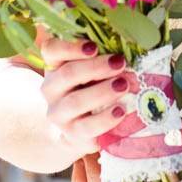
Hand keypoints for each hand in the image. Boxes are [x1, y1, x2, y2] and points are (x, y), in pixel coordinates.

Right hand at [37, 35, 132, 157]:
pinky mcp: (70, 134)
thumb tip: (130, 48)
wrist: (84, 126)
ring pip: (75, 102)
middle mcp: (51, 88)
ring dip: (102, 92)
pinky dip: (105, 118)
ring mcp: (59, 113)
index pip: (51, 50)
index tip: (94, 47)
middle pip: (67, 74)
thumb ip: (105, 57)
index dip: (70, 46)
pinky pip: (86, 127)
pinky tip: (121, 110)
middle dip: (96, 67)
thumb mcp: (95, 68)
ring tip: (123, 85)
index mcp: (55, 65)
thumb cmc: (93, 86)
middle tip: (120, 62)